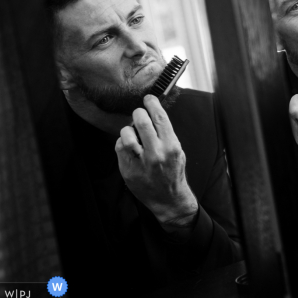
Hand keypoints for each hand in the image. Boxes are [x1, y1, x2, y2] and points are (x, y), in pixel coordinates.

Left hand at [115, 95, 197, 236]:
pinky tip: (128, 146)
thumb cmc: (173, 173)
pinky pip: (119, 148)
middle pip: (141, 122)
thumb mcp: (178, 152)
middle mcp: (156, 154)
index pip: (160, 118)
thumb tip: (154, 115)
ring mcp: (141, 163)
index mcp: (171, 147)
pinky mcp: (128, 170)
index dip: (152, 104)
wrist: (168, 199)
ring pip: (126, 135)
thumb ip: (166, 135)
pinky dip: (122, 143)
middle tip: (138, 113)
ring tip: (132, 132)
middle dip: (138, 113)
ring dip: (128, 129)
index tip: (149, 98)